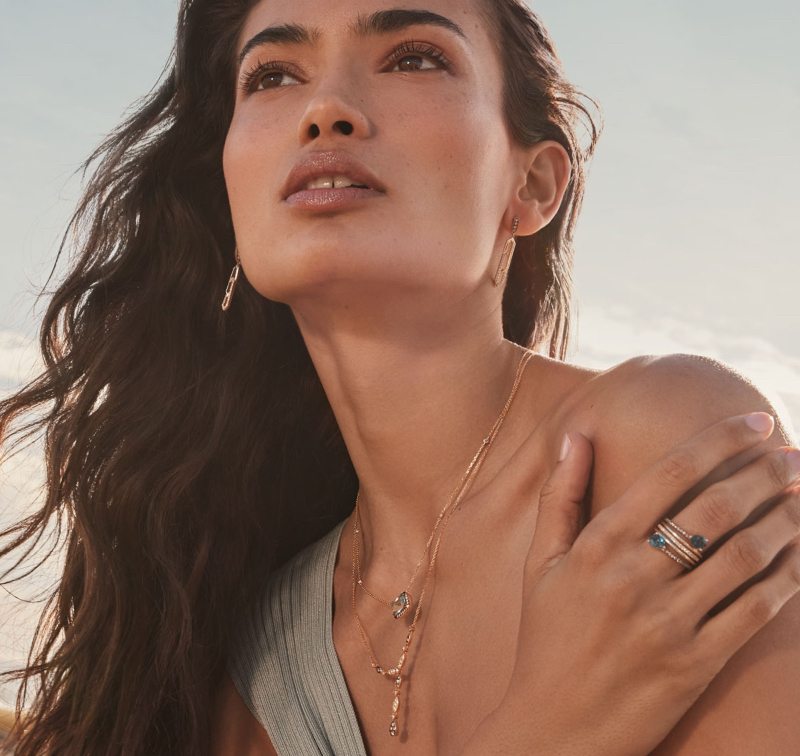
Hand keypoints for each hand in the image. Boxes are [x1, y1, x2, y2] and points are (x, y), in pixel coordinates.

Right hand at [461, 412, 799, 755]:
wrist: (554, 728)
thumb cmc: (545, 638)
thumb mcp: (540, 563)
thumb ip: (560, 496)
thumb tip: (576, 437)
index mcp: (598, 545)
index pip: (670, 475)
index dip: (718, 441)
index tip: (753, 421)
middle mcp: (635, 577)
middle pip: (716, 509)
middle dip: (764, 473)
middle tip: (793, 453)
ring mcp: (668, 622)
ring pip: (745, 556)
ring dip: (786, 519)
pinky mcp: (696, 664)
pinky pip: (755, 611)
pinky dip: (787, 577)